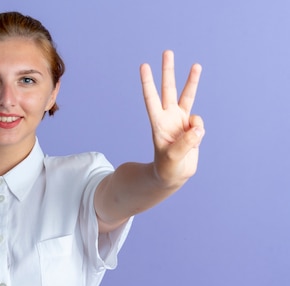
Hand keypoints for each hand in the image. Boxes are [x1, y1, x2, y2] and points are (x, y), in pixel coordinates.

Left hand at [141, 50, 204, 186]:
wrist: (173, 176)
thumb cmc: (167, 168)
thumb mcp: (173, 158)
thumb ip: (186, 143)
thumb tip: (198, 127)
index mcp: (158, 123)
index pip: (151, 99)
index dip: (148, 83)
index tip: (144, 66)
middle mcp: (168, 117)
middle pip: (168, 89)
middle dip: (167, 71)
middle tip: (166, 51)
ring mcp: (180, 120)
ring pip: (187, 96)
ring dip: (191, 80)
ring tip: (196, 64)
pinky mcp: (191, 127)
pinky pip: (199, 123)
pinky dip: (199, 133)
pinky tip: (193, 142)